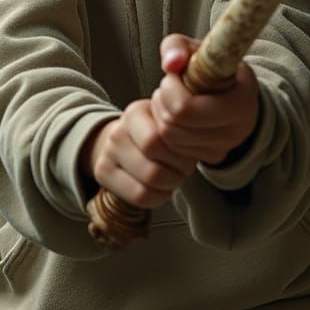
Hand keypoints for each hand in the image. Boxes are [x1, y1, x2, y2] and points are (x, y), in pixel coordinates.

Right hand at [79, 100, 197, 209]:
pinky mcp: (103, 174)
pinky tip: (160, 187)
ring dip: (169, 184)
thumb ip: (183, 125)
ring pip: (148, 183)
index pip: (159, 140)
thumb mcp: (166, 120)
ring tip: (172, 176)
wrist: (120, 139)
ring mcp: (107, 154)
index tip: (188, 152)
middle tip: (183, 168)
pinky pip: (139, 196)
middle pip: (154, 164)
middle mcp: (117, 132)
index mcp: (135, 112)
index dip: (181, 153)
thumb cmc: (153, 132)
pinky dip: (157, 197)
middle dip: (178, 171)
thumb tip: (207, 139)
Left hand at [149, 34, 259, 165]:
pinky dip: (167, 130)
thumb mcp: (196, 48)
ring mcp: (225, 147)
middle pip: (174, 126)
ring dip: (161, 115)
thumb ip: (178, 46)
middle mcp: (237, 130)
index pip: (186, 108)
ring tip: (171, 99)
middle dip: (162, 102)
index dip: (170, 88)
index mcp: (241, 101)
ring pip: (170, 139)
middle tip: (169, 87)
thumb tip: (170, 64)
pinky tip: (176, 115)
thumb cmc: (212, 67)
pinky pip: (174, 149)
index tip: (175, 74)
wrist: (234, 91)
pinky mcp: (212, 157)